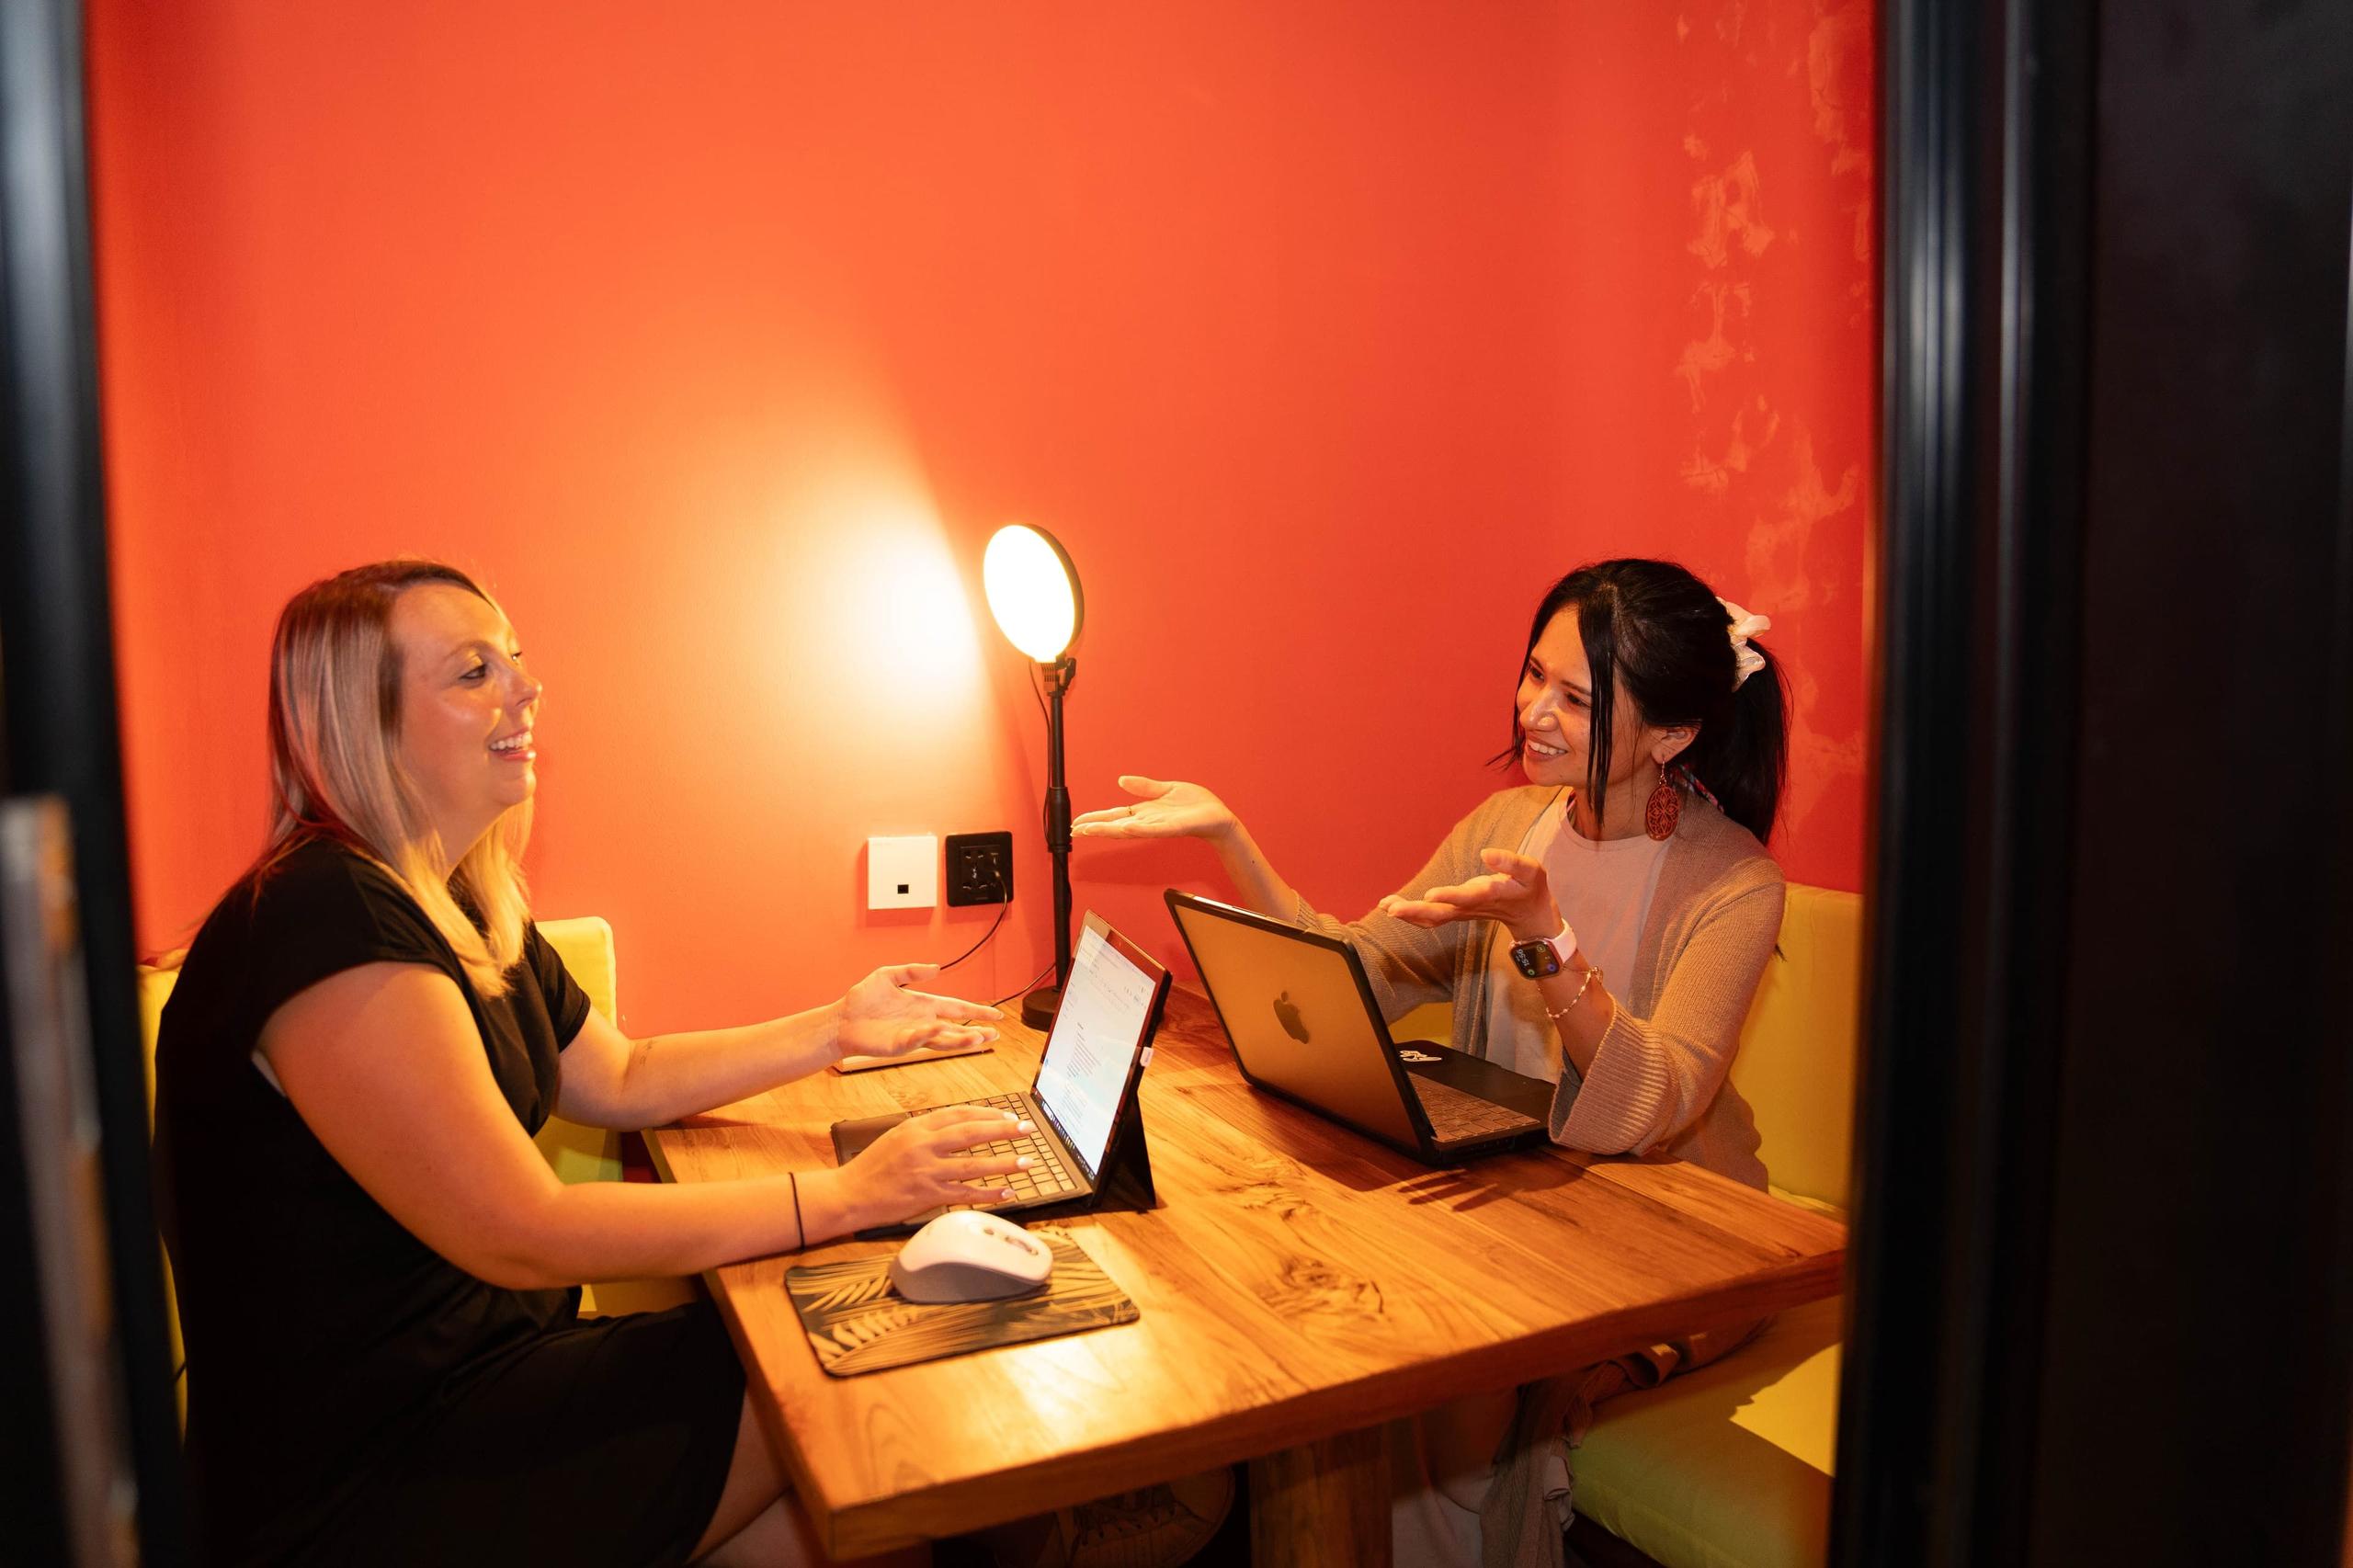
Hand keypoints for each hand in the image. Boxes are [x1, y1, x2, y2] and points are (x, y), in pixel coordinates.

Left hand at [834, 963, 1001, 1061]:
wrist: (841, 1019)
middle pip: (956, 1029)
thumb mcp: (888, 975)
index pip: (956, 1009)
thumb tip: (936, 968)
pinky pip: (919, 1039)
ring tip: (980, 1039)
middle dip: (977, 1032)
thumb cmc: (862, 1000)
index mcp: (923, 1005)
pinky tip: (941, 1029)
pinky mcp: (899, 1044)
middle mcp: (922, 1022)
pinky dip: (931, 1034)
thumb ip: (912, 971)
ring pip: (944, 1039)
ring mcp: (912, 1035)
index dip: (976, 1011)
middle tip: (995, 1035)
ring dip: (962, 1040)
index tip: (996, 1016)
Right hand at [841, 1105, 1035, 1218]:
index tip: (1008, 1115)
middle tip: (1027, 1128)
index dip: (988, 1113)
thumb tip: (956, 1128)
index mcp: (917, 1127)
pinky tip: (1007, 1192)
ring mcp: (926, 1171)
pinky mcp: (927, 1195)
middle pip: (972, 1132)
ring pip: (975, 1164)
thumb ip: (926, 1132)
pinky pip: (966, 1193)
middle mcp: (923, 1145)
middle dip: (1004, 1129)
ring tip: (1026, 1161)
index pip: (960, 1114)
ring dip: (1004, 1163)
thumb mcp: (896, 1137)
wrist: (848, 1194)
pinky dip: (989, 1193)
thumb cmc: (871, 1167)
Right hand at [1071, 776, 1236, 841]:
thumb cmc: (1195, 805)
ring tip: (1090, 830)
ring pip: (1129, 830)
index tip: (1077, 823)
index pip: (1114, 816)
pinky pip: (1154, 830)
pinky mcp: (1174, 828)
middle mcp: (1148, 822)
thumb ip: (1143, 787)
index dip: (1096, 819)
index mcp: (1145, 813)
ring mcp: (1159, 826)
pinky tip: (1125, 827)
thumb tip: (1121, 780)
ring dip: (1109, 830)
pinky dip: (1139, 829)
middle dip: (1095, 828)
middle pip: (1115, 825)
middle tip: (1074, 831)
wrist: (1217, 816)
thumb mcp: (1165, 790)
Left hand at [1377, 848, 1562, 941]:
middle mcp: (1472, 907)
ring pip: (1433, 918)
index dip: (1449, 896)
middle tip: (1391, 909)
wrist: (1532, 917)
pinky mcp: (1457, 913)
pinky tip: (1392, 907)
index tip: (1429, 895)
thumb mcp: (1531, 871)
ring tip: (1385, 905)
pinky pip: (1432, 918)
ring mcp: (1463, 913)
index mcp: (1489, 896)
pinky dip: (1412, 915)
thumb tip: (1486, 854)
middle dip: (1416, 911)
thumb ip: (1511, 863)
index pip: (1467, 897)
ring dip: (1409, 914)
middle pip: (1441, 913)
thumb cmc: (1531, 888)